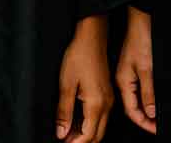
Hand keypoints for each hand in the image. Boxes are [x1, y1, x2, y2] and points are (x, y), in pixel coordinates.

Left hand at [56, 15, 112, 141]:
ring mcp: (108, 99)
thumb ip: (64, 112)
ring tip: (69, 133)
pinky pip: (101, 117)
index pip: (88, 136)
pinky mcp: (107, 93)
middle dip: (82, 142)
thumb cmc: (79, 56)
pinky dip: (90, 124)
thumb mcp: (66, 84)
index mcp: (96, 103)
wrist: (92, 37)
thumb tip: (62, 133)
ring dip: (86, 134)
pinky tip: (78, 121)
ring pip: (100, 127)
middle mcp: (106, 104)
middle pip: (97, 135)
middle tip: (65, 140)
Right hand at [115, 6, 156, 133]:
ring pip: (136, 99)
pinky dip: (147, 99)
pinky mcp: (134, 68)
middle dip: (145, 120)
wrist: (141, 20)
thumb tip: (150, 113)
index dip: (144, 123)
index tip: (156, 130)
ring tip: (158, 119)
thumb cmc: (141, 40)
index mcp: (123, 82)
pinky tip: (154, 101)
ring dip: (147, 111)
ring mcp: (128, 74)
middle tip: (159, 127)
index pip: (132, 111)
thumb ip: (148, 92)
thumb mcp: (147, 69)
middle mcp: (124, 80)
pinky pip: (139, 90)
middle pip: (133, 107)